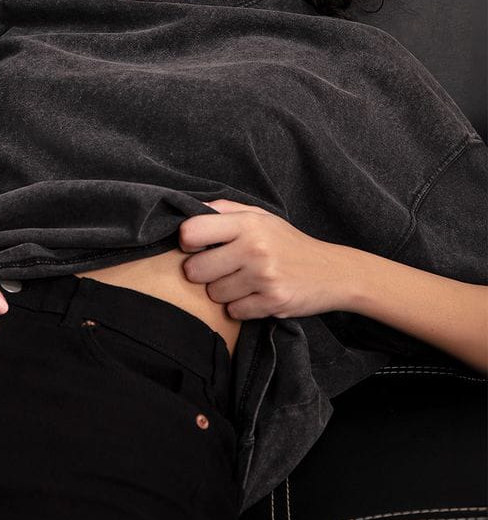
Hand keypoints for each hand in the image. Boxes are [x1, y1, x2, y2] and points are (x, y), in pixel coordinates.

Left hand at [179, 198, 353, 319]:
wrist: (333, 271)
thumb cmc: (288, 242)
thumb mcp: (261, 216)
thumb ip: (224, 209)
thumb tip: (188, 208)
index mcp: (247, 222)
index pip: (192, 231)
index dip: (187, 241)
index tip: (196, 246)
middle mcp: (254, 247)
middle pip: (195, 269)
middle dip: (202, 272)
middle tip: (219, 268)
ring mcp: (263, 276)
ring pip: (213, 294)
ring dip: (223, 291)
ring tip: (243, 281)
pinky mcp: (272, 302)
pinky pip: (233, 311)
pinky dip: (240, 307)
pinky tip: (255, 295)